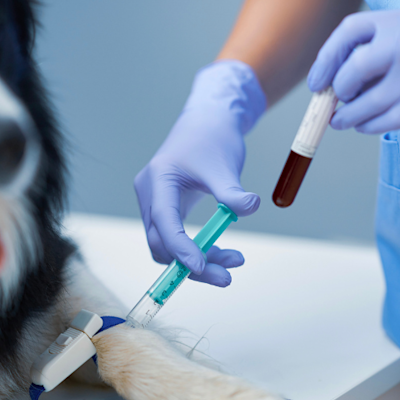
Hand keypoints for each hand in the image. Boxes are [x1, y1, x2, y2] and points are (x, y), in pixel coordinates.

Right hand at [134, 61, 265, 286]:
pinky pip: (174, 238)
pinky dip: (196, 249)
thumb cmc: (212, 139)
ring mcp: (154, 203)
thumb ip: (232, 191)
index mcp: (159, 179)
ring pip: (167, 245)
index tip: (202, 268)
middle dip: (192, 263)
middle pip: (161, 242)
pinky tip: (223, 252)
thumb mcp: (224, 165)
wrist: (206, 123)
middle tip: (227, 276)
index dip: (180, 247)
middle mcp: (149, 194)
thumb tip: (249, 207)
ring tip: (235, 261)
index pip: (164, 220)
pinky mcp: (165, 209)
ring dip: (197, 260)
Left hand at [307, 4, 399, 133]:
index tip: (319, 80)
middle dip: (338, 90)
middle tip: (335, 100)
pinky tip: (365, 125)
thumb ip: (388, 44)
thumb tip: (338, 76)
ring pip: (368, 101)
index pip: (351, 30)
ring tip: (342, 120)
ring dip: (347, 115)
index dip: (327, 58)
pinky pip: (389, 119)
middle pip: (355, 68)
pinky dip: (368, 125)